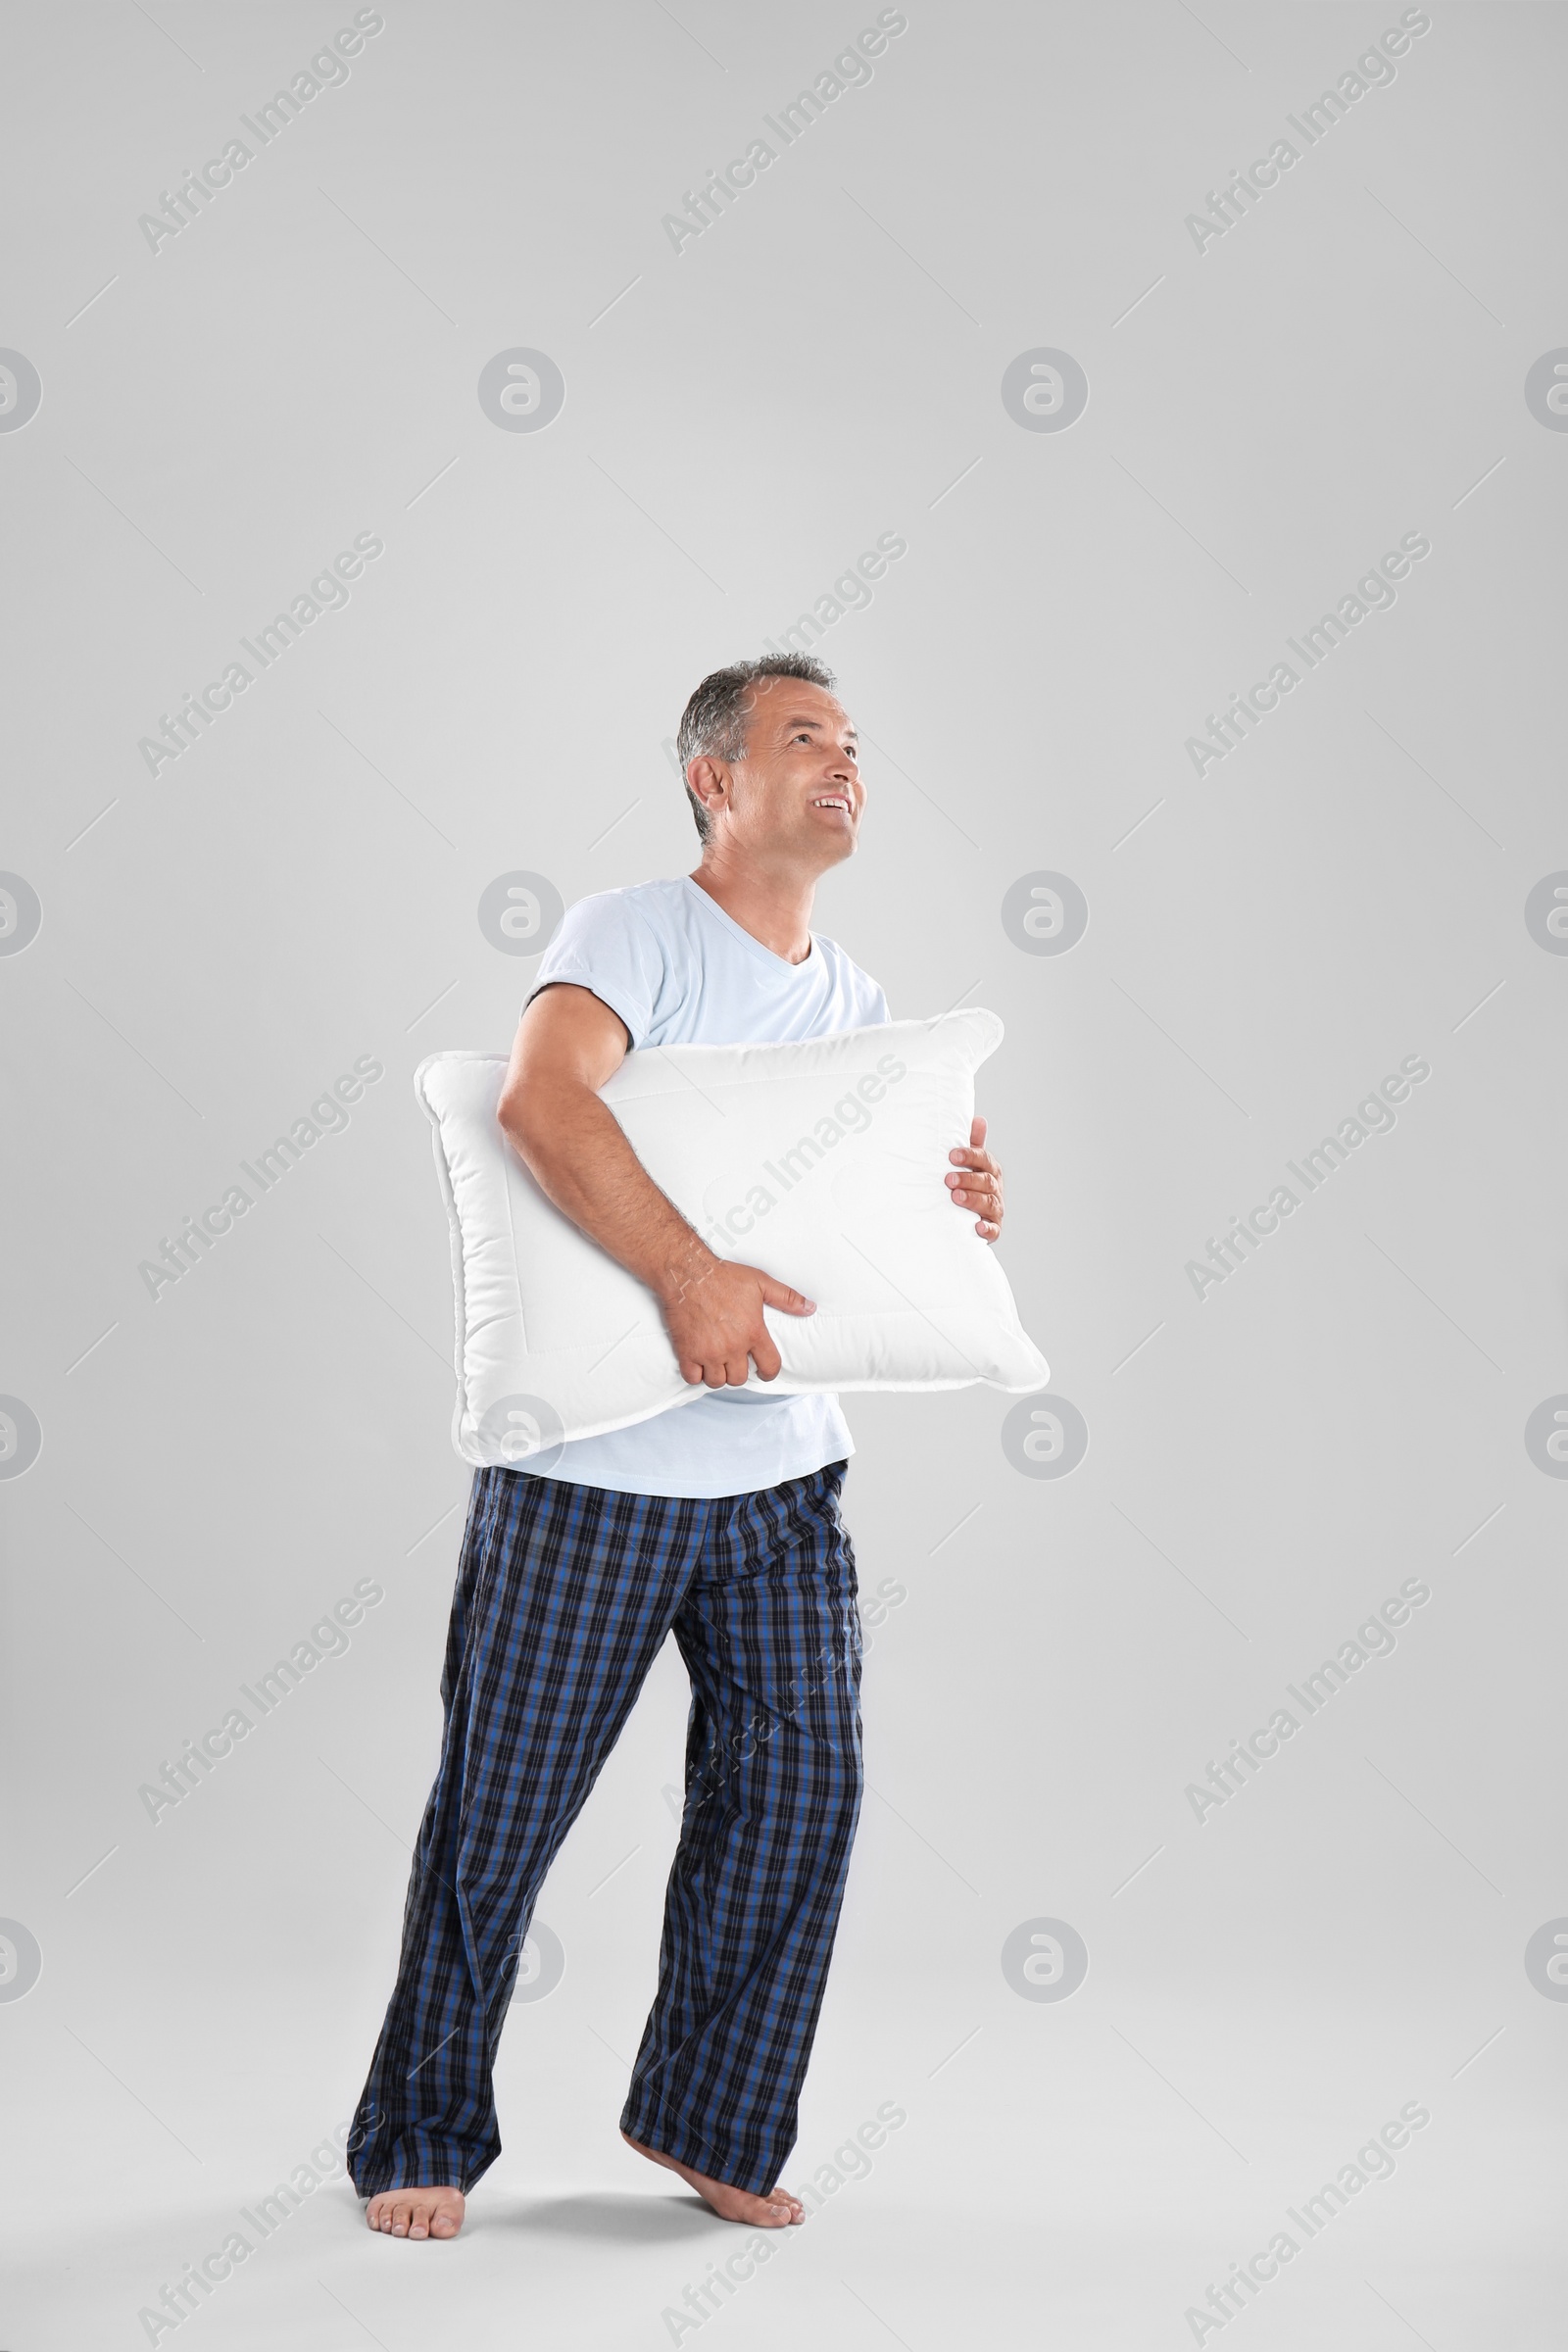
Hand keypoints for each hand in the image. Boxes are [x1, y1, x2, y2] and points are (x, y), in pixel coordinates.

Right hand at [661, 1254, 815, 1387]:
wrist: (689, 1274)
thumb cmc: (723, 1276)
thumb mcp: (761, 1282)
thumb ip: (787, 1298)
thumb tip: (809, 1308)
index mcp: (753, 1332)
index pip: (769, 1366)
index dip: (768, 1372)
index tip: (763, 1371)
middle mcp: (733, 1347)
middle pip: (739, 1378)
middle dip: (738, 1372)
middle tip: (734, 1361)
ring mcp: (709, 1352)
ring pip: (716, 1381)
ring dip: (717, 1375)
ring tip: (716, 1363)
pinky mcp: (688, 1352)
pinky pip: (693, 1379)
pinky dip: (695, 1375)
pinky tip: (697, 1363)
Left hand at [946, 1114, 1003, 1242]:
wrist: (968, 1217)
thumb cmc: (967, 1184)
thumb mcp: (970, 1164)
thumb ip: (973, 1144)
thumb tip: (978, 1119)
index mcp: (990, 1170)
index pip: (984, 1159)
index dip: (970, 1156)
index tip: (952, 1156)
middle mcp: (995, 1188)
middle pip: (985, 1181)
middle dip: (967, 1179)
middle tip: (948, 1179)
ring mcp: (995, 1209)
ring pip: (989, 1203)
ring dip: (972, 1200)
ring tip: (955, 1197)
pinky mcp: (993, 1228)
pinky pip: (993, 1230)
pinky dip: (987, 1229)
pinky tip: (978, 1227)